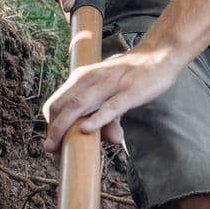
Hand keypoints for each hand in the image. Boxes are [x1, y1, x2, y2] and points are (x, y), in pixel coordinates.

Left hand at [43, 40, 182, 153]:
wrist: (159, 55)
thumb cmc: (131, 76)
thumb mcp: (113, 97)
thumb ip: (108, 119)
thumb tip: (112, 140)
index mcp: (81, 79)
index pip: (55, 104)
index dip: (50, 126)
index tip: (52, 145)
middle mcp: (90, 79)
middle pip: (61, 106)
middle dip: (53, 131)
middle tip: (53, 153)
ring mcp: (109, 84)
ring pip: (78, 105)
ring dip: (65, 128)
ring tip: (60, 148)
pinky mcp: (130, 91)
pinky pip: (110, 107)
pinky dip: (96, 119)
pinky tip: (87, 130)